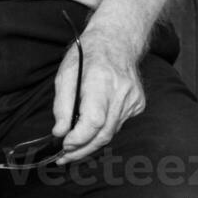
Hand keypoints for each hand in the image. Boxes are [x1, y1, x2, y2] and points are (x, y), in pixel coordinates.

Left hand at [51, 31, 144, 163]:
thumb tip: (59, 132)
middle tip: (64, 157)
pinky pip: (118, 125)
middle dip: (82, 149)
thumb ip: (61, 105)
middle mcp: (121, 91)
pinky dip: (103, 129)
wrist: (117, 40)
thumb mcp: (65, 73)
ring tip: (74, 145)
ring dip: (91, 143)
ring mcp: (133, 99)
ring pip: (111, 132)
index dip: (78, 139)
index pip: (94, 120)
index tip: (63, 145)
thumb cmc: (89, 55)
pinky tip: (94, 124)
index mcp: (102, 81)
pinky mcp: (138, 104)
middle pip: (103, 133)